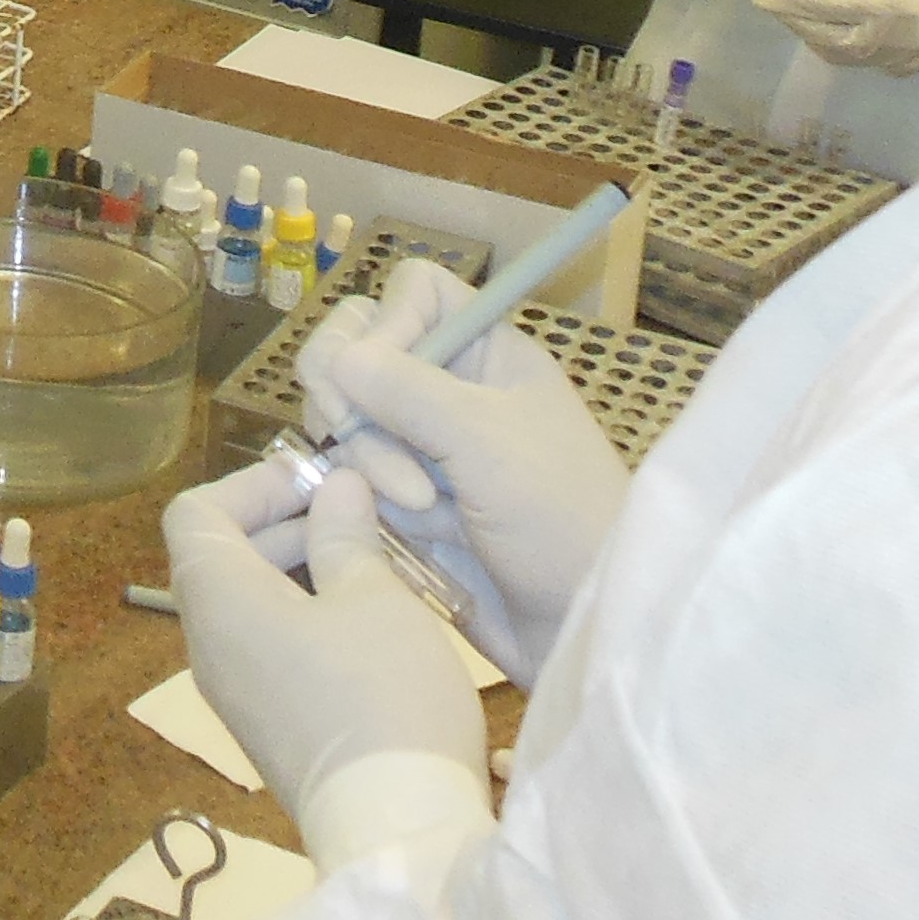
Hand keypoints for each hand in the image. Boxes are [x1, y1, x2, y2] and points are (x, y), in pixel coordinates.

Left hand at [161, 449, 486, 851]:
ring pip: (253, 604)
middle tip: (362, 515)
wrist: (395, 830)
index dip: (252, 484)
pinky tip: (376, 619)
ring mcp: (236, 692)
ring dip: (308, 570)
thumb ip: (345, 535)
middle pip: (224, 557)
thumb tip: (335, 487)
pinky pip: (272, 647)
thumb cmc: (383, 697)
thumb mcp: (375, 598)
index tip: (319, 479)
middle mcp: (210, 645)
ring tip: (381, 563)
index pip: (194, 514)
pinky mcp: (268, 725)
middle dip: (288, 523)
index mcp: (219, 602)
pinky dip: (312, 617)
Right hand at [299, 262, 634, 677]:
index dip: (387, 322)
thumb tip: (338, 357)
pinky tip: (400, 532)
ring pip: (344, 421)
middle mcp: (448, 390)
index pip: (413, 292)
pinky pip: (347, 479)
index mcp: (486, 354)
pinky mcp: (398, 504)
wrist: (580, 627)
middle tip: (396, 464)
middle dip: (356, 405)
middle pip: (358, 352)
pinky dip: (360, 501)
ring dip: (368, 464)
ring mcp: (419, 448)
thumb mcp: (491, 445)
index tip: (382, 377)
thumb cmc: (561, 521)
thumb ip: (411, 393)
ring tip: (423, 512)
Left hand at [752, 0, 918, 74]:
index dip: (790, 2)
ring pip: (837, 54)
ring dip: (810, 34)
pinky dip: (834, 45)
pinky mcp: (898, 71)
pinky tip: (827, 28)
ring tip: (796, 13)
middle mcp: (892, 39)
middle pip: (827, 38)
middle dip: (794, 21)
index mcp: (891, 4)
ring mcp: (896, 60)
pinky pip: (855, 60)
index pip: (828, 7)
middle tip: (772, 2)